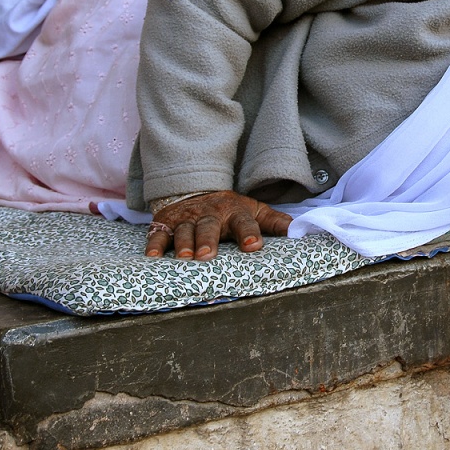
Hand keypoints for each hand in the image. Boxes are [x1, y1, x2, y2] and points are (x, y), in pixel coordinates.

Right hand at [145, 191, 292, 259]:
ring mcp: (186, 219)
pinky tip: (153, 257)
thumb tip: (297, 230)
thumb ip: (273, 221)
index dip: (250, 233)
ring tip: (186, 257)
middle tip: (208, 254)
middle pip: (209, 227)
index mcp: (234, 213)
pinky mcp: (165, 224)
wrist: (194, 192)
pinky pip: (158, 234)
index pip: (245, 222)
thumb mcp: (253, 210)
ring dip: (184, 243)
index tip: (254, 246)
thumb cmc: (229, 210)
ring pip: (184, 231)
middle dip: (208, 240)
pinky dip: (154, 244)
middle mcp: (209, 216)